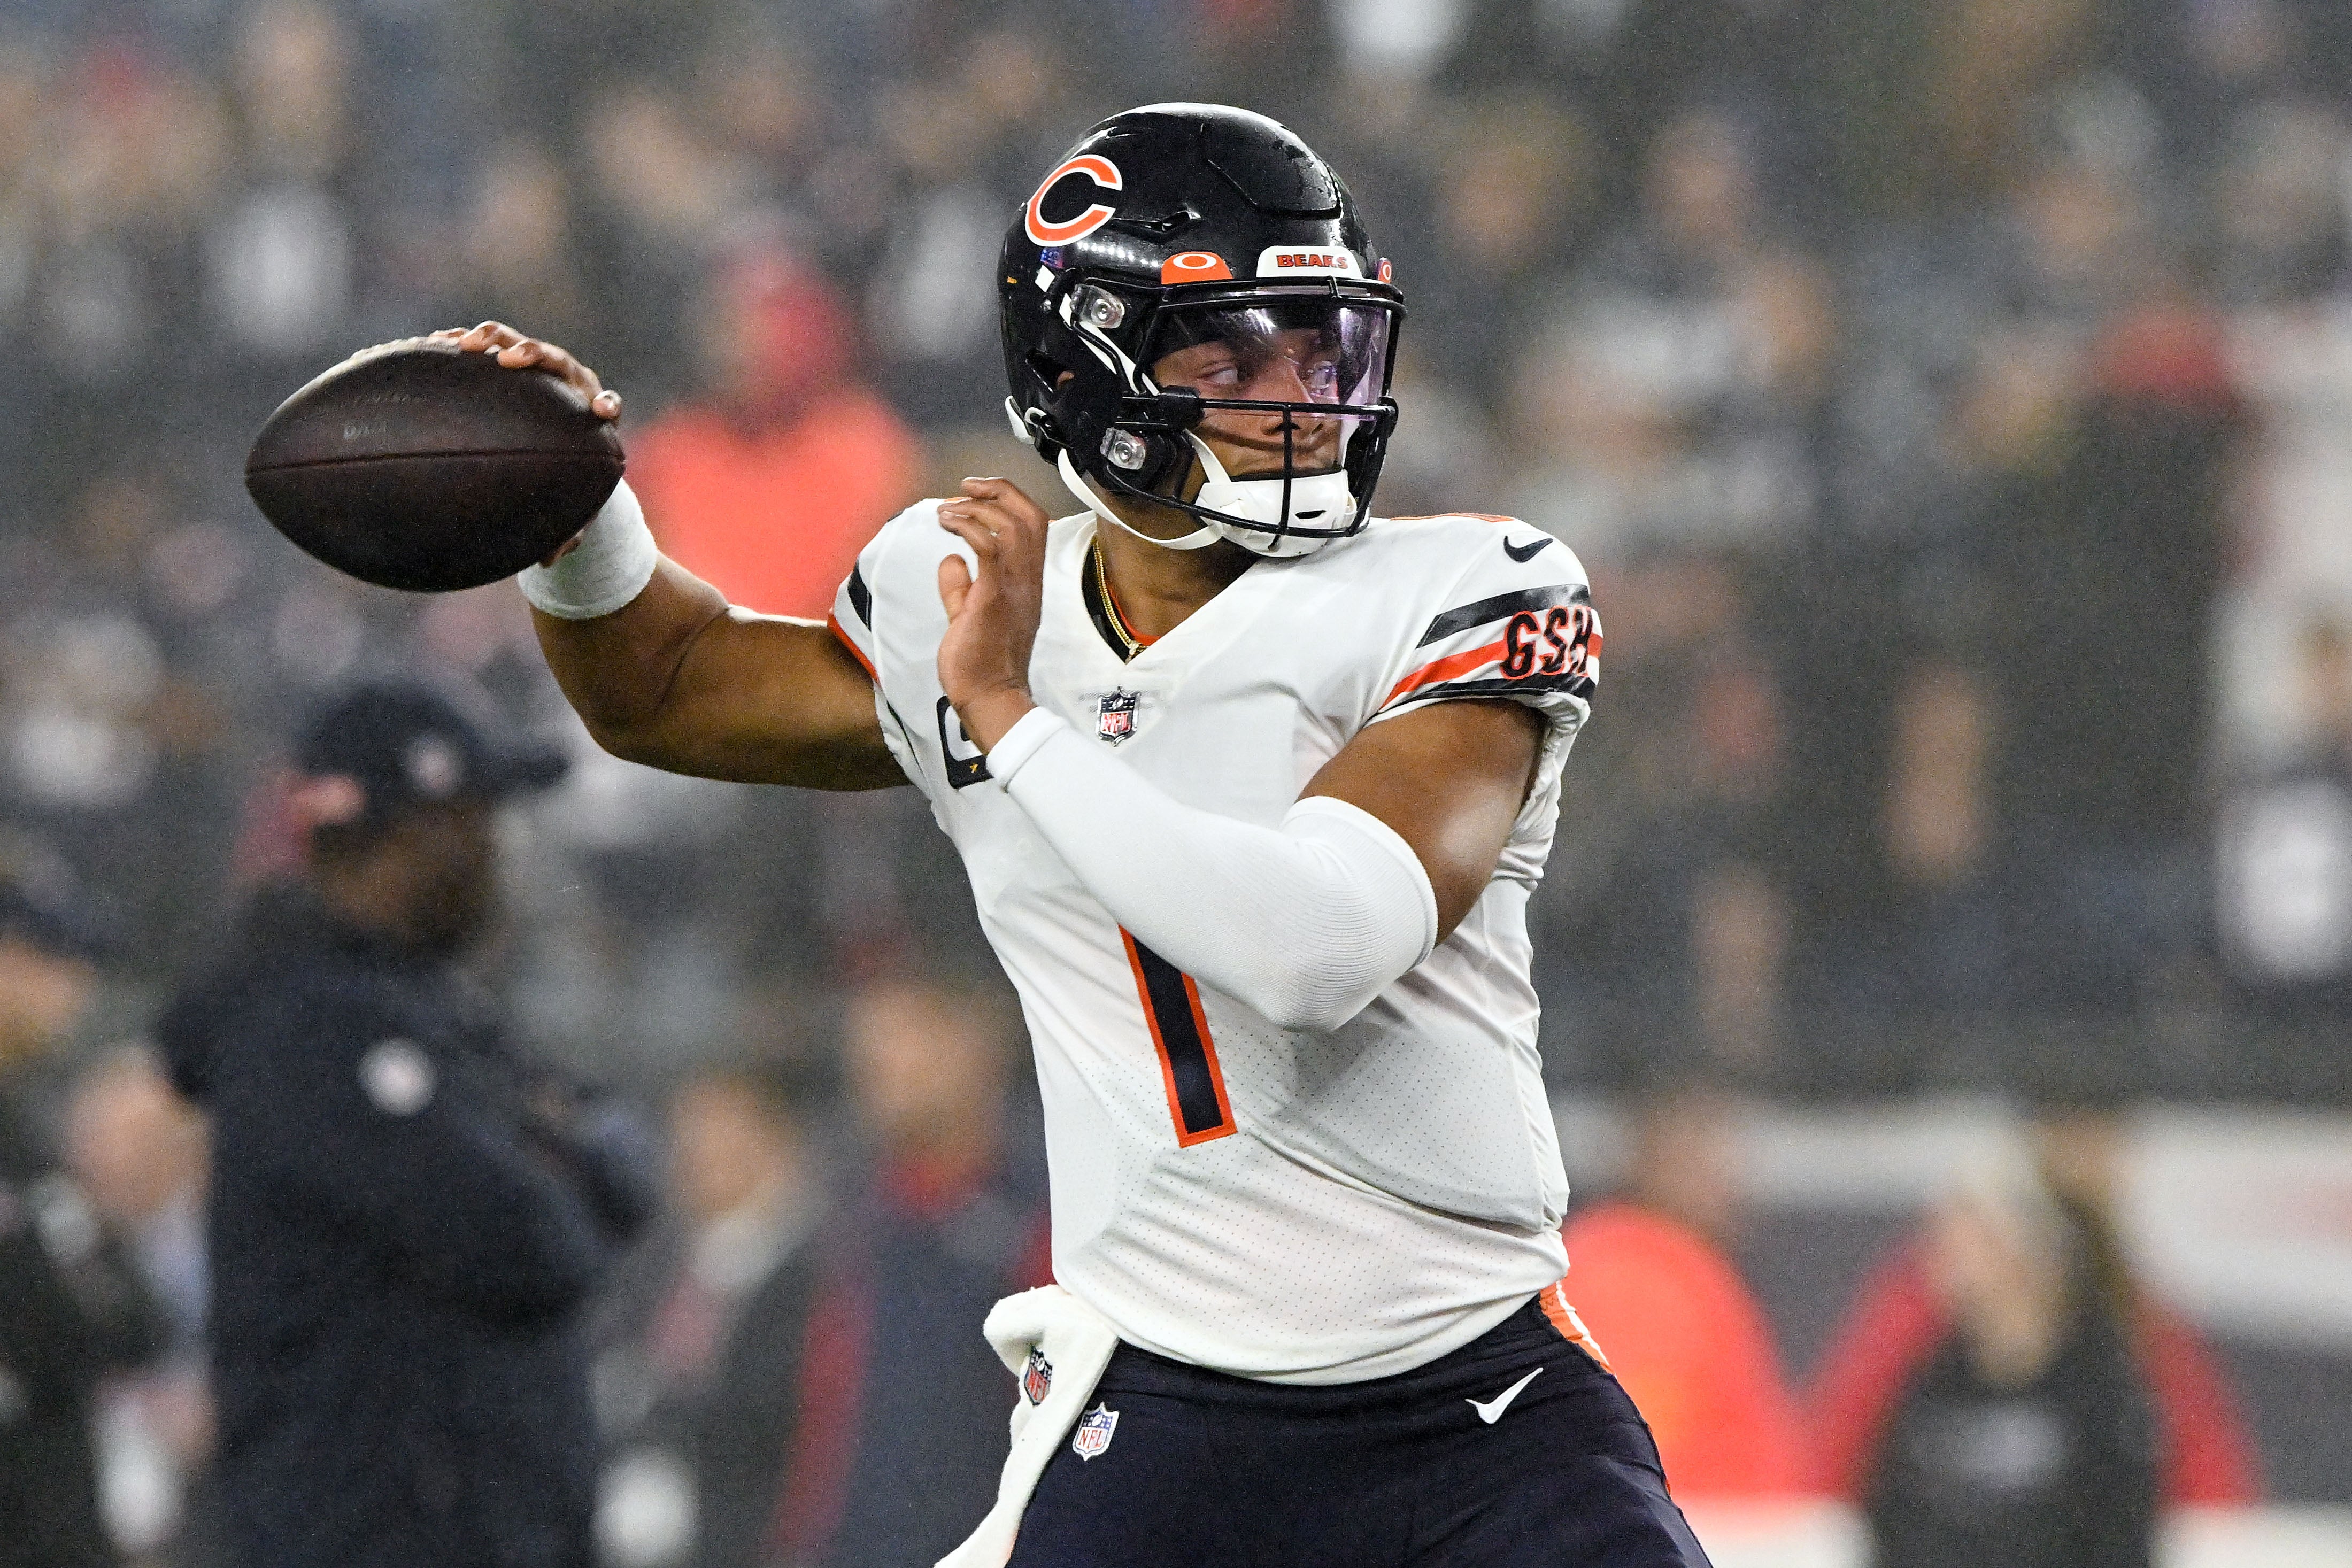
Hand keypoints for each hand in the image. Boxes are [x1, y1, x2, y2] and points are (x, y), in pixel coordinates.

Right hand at [434, 321, 619, 564]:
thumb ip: (565, 529)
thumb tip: (550, 561)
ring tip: (464, 343)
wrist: (558, 443)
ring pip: (518, 343)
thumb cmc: (567, 476)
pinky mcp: (510, 360)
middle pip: (556, 361)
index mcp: (591, 415)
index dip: (605, 404)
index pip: (606, 404)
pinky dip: (463, 342)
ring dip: (494, 339)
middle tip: (509, 360)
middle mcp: (569, 383)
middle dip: (534, 355)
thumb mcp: (568, 504)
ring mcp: (539, 367)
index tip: (601, 411)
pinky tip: (433, 344)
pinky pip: (487, 346)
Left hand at [936, 477, 1050, 749]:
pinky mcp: (993, 599)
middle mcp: (1027, 581)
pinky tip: (946, 526)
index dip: (1008, 498)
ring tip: (947, 510)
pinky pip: (989, 548)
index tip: (975, 492)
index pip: (1033, 524)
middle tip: (964, 488)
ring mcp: (1014, 589)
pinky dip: (968, 527)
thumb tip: (950, 561)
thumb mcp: (969, 614)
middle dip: (997, 491)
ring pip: (1012, 526)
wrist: (988, 698)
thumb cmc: (980, 663)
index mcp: (1026, 582)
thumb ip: (961, 587)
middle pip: (1029, 515)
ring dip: (977, 508)